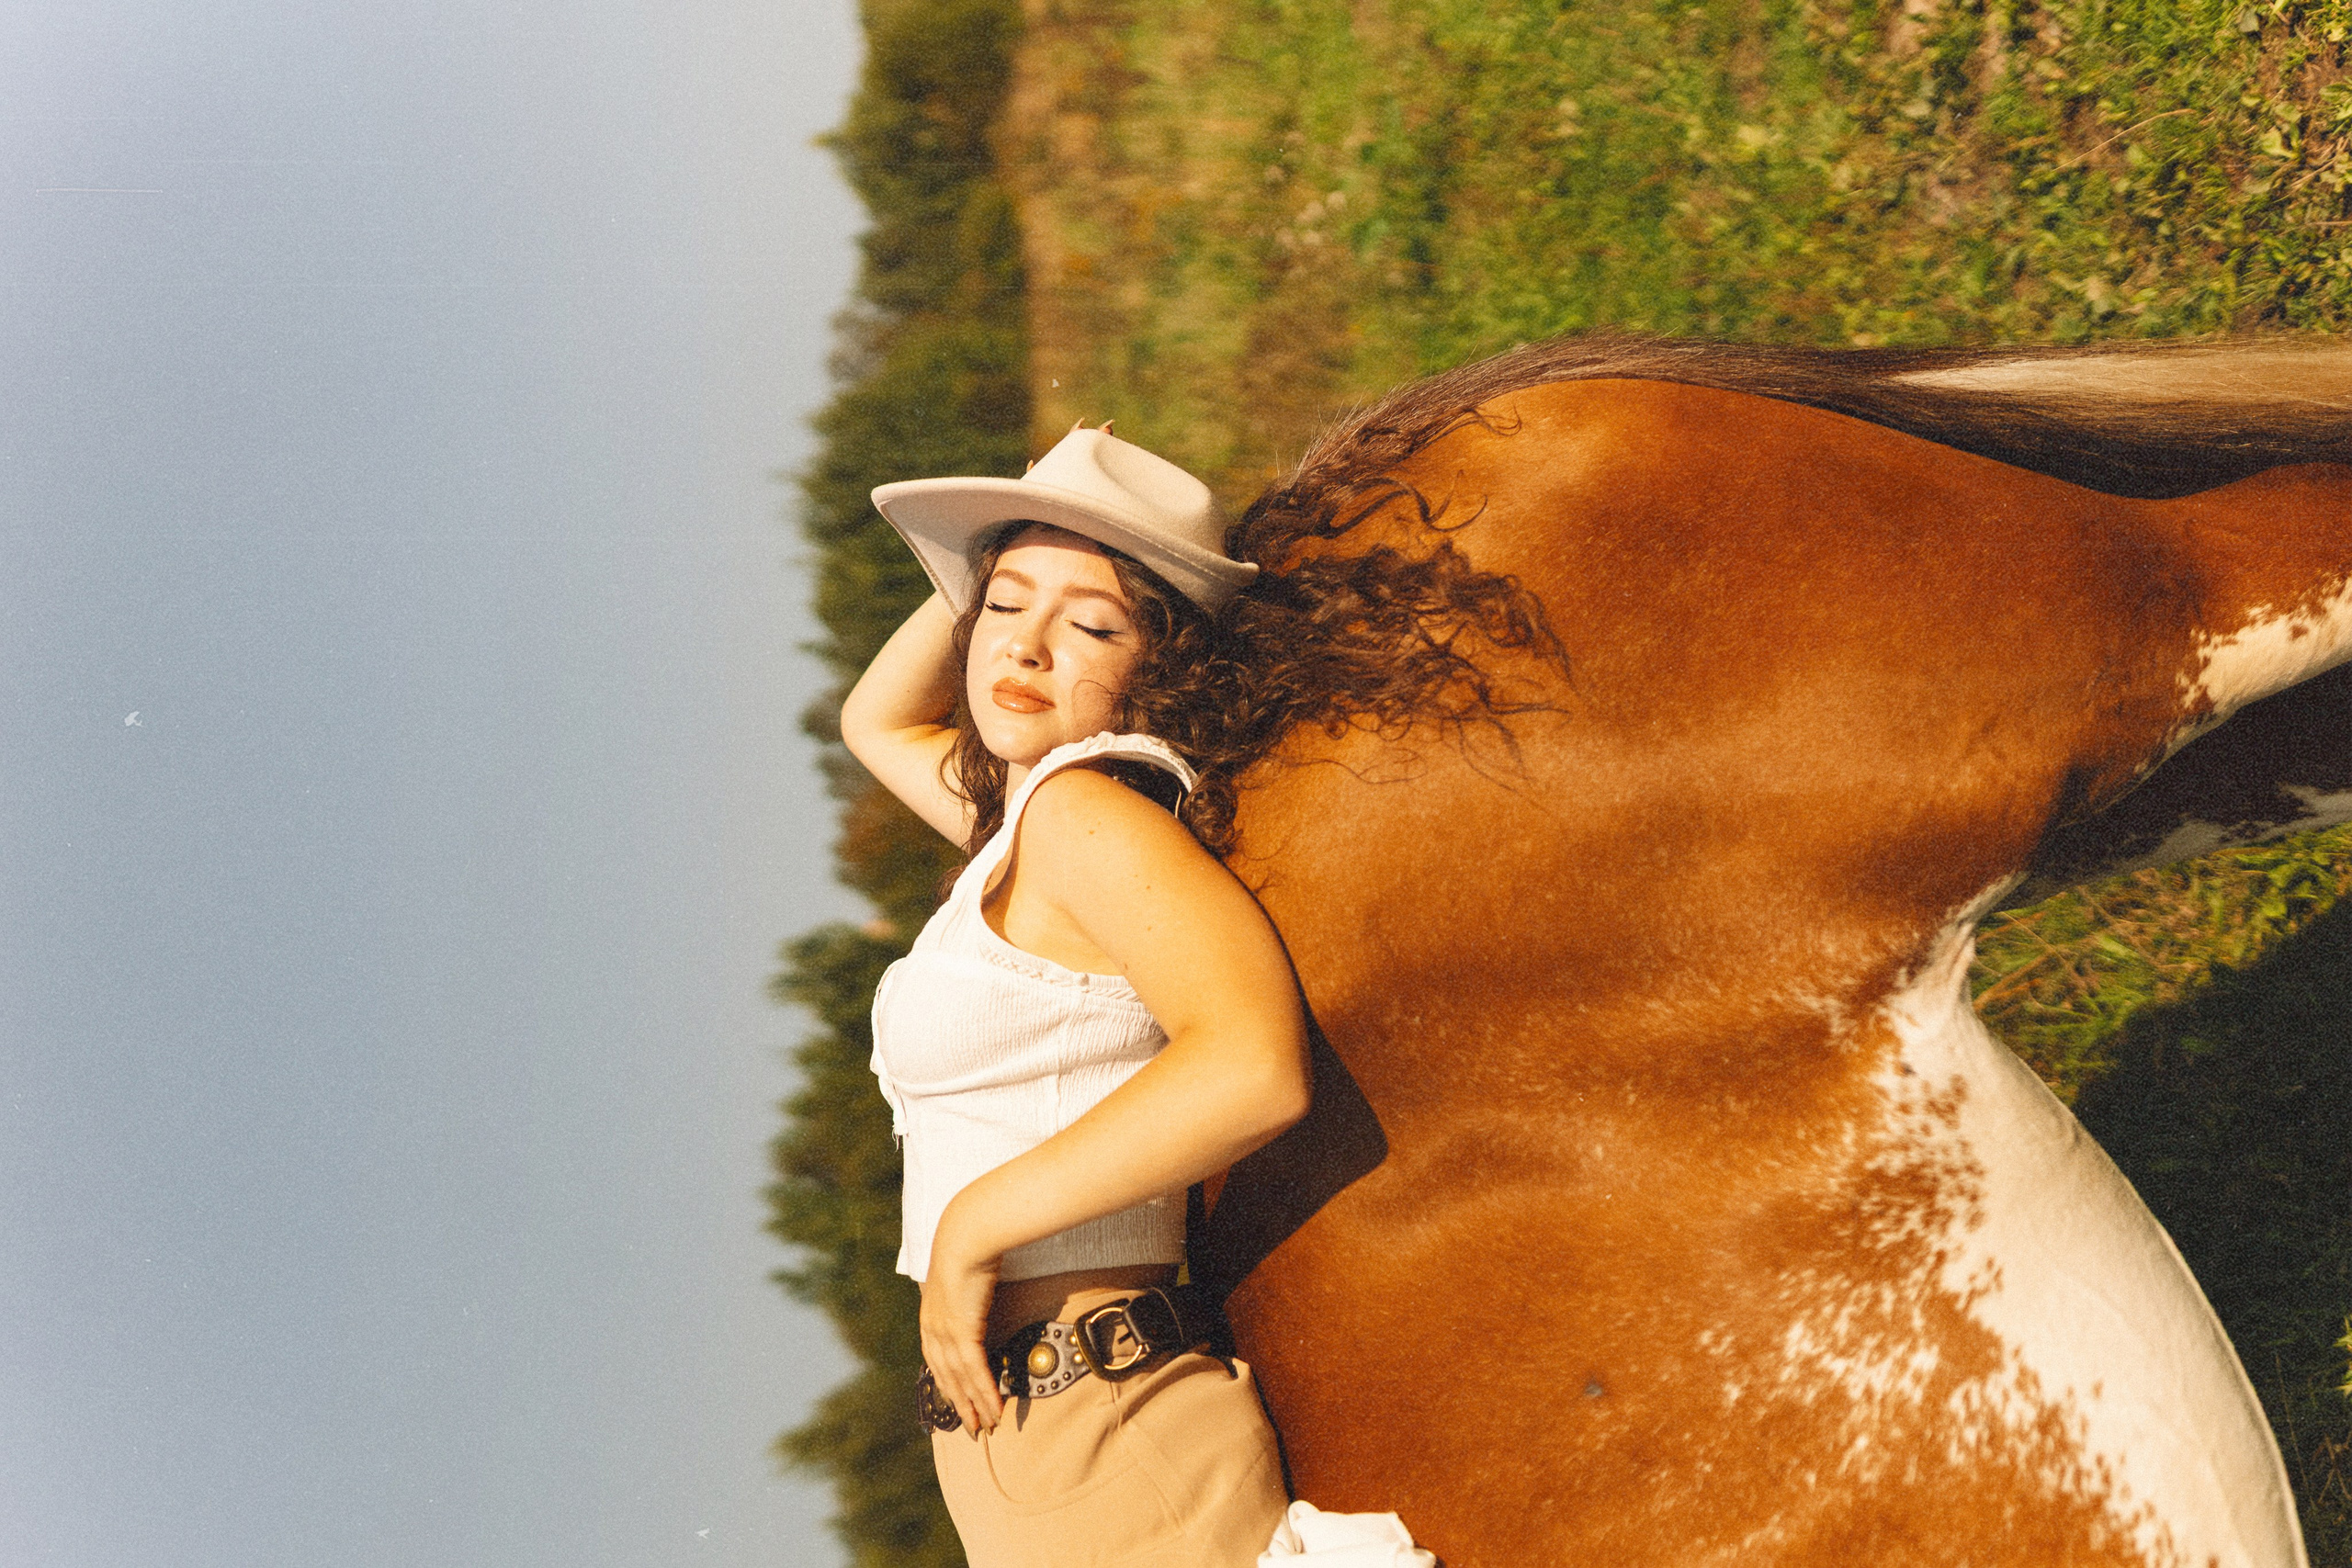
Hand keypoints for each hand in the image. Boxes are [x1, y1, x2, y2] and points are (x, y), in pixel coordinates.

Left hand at [919, 1215, 1003, 1435]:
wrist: (967, 1234)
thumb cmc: (970, 1247)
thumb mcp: (962, 1274)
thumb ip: (966, 1290)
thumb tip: (977, 1291)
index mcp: (931, 1317)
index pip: (938, 1361)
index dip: (948, 1385)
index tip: (959, 1402)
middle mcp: (934, 1328)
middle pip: (946, 1377)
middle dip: (960, 1404)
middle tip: (973, 1427)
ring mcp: (946, 1332)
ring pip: (960, 1379)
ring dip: (974, 1404)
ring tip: (987, 1424)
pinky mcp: (963, 1331)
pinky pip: (975, 1369)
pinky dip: (985, 1391)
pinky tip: (995, 1407)